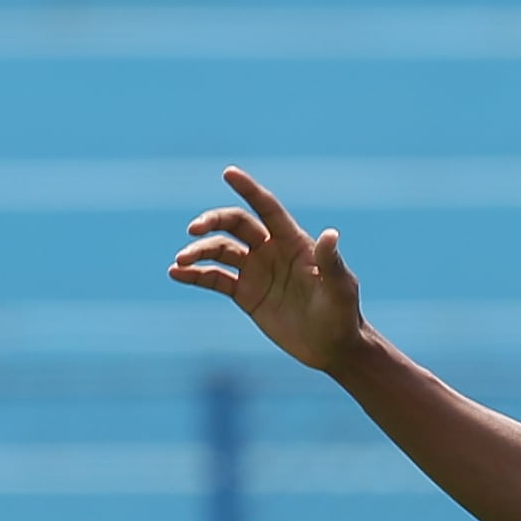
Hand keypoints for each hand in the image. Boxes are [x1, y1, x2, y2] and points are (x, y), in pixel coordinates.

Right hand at [169, 166, 363, 372]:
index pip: (267, 208)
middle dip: (212, 222)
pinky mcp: (245, 294)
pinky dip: (195, 275)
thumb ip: (330, 262)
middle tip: (193, 229)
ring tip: (181, 261)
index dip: (249, 189)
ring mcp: (256, 271)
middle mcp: (271, 250)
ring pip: (220, 250)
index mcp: (293, 241)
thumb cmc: (343, 314)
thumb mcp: (339, 288)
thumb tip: (330, 234)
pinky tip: (177, 274)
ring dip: (198, 252)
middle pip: (235, 224)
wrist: (333, 347)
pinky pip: (214, 279)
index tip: (229, 172)